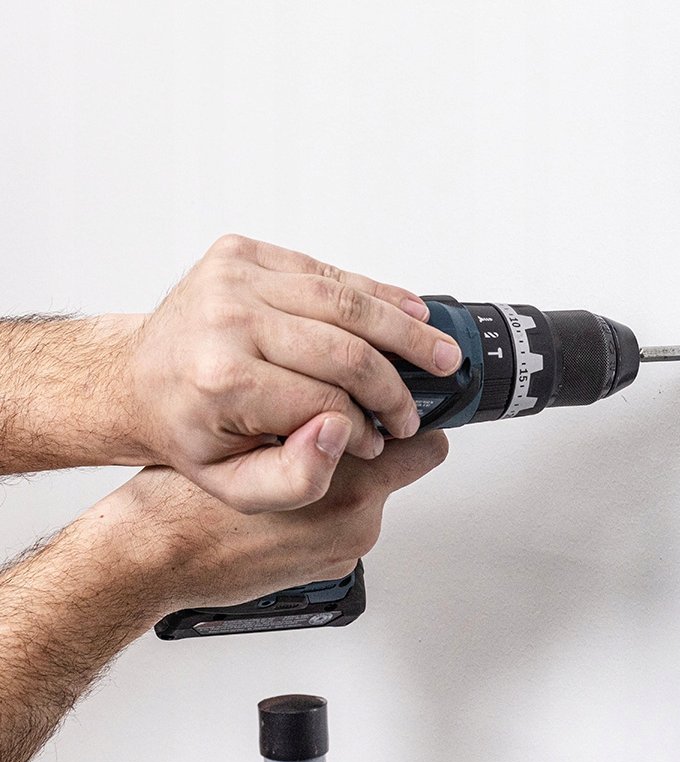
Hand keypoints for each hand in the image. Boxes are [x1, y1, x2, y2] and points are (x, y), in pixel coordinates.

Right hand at [85, 430, 448, 611]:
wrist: (159, 554)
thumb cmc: (195, 494)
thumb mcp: (261, 431)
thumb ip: (323, 416)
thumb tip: (364, 398)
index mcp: (351, 481)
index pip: (428, 445)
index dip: (414, 421)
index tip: (397, 407)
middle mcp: (358, 520)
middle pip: (402, 469)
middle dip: (377, 446)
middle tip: (336, 428)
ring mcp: (346, 550)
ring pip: (374, 495)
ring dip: (349, 477)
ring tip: (299, 463)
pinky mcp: (333, 569)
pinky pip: (349, 525)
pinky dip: (331, 510)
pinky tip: (291, 502)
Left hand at [127, 234, 461, 513]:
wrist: (138, 379)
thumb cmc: (188, 430)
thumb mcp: (234, 487)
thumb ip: (297, 479)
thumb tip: (344, 434)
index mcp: (222, 379)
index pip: (327, 402)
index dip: (367, 427)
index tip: (380, 440)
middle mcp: (227, 319)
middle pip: (346, 348)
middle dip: (395, 383)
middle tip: (418, 404)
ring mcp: (234, 278)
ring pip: (346, 301)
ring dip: (402, 329)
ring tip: (439, 351)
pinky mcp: (244, 253)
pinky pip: (327, 271)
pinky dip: (374, 292)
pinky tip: (406, 310)